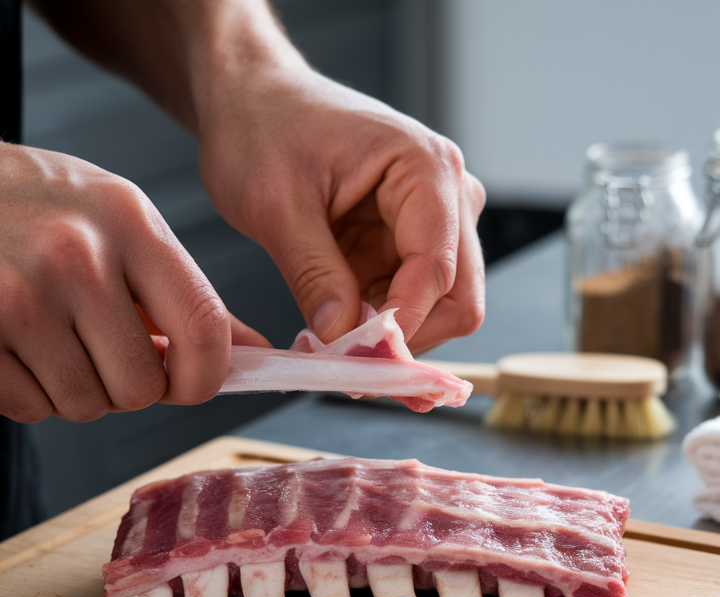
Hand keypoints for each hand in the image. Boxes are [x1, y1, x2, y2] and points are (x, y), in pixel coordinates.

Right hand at [0, 143, 267, 422]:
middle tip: (104, 350)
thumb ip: (190, 295)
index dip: (206, 377)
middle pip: (141, 387)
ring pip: (85, 405)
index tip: (193, 384)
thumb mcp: (125, 225)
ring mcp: (16, 294)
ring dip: (77, 389)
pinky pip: (28, 408)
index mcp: (130, 224)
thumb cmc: (42, 209)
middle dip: (130, 387)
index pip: (203, 329)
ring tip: (55, 338)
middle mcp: (75, 256)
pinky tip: (17, 345)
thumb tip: (255, 354)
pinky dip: (29, 393)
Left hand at [197, 65, 486, 353]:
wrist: (254, 101)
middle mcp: (446, 195)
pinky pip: (410, 302)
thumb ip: (313, 273)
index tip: (359, 359)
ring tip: (331, 340)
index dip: (403, 324)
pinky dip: (380, 325)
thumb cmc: (264, 128)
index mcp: (425, 169)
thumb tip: (343, 339)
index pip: (439, 268)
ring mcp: (433, 222)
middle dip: (408, 339)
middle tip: (349, 364)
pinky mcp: (409, 244)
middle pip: (458, 298)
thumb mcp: (275, 204)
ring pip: (439, 309)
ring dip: (391, 336)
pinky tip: (337, 324)